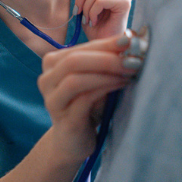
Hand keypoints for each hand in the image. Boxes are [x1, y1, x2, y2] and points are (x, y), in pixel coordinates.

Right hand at [39, 35, 139, 161]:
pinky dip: (105, 88)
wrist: (74, 142)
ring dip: (106, 73)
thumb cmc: (89, 106)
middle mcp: (46, 79)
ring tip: (129, 73)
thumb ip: (108, 60)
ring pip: (74, 79)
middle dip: (107, 57)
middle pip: (74, 60)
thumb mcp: (98, 78)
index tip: (133, 41)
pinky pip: (83, 99)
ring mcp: (52, 100)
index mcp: (53, 63)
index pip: (82, 47)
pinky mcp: (63, 119)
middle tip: (133, 59)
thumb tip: (134, 39)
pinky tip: (121, 85)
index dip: (108, 43)